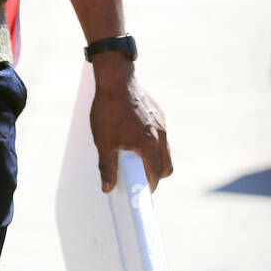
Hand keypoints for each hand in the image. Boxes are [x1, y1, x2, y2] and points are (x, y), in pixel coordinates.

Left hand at [89, 69, 172, 192]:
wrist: (115, 78)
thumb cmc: (108, 109)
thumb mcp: (103, 140)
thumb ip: (107, 166)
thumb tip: (108, 188)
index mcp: (149, 144)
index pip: (156, 175)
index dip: (149, 187)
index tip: (140, 192)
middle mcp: (160, 135)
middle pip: (167, 166)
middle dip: (156, 176)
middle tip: (139, 177)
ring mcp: (161, 123)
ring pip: (165, 151)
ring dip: (155, 159)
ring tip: (136, 158)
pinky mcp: (159, 114)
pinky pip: (161, 135)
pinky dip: (153, 143)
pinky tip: (135, 137)